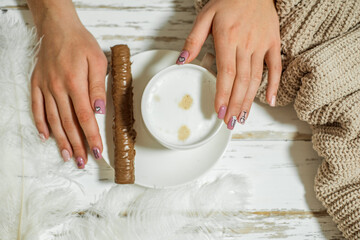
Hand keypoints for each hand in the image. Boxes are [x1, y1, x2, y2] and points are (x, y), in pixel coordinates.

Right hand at [30, 6, 106, 167]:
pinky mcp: (36, 84)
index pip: (86, 118)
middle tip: (82, 162)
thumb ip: (98, 87)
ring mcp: (45, 88)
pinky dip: (40, 124)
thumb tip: (100, 110)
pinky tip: (45, 137)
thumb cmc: (80, 43)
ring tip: (66, 156)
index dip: (91, 137)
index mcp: (76, 84)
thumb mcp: (97, 61)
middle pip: (69, 124)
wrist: (58, 28)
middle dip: (77, 145)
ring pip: (53, 120)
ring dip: (60, 140)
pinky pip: (36, 108)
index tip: (97, 152)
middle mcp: (58, 89)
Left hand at [177, 0, 281, 128]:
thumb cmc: (228, 0)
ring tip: (242, 118)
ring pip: (256, 78)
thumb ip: (193, 39)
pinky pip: (276, 67)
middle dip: (234, 104)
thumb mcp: (205, 15)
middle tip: (229, 123)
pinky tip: (270, 102)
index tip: (219, 112)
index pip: (226, 73)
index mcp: (228, 38)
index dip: (223, 95)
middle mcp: (246, 44)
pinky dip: (274, 85)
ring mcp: (262, 45)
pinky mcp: (274, 43)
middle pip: (241, 81)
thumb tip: (182, 61)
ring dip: (249, 100)